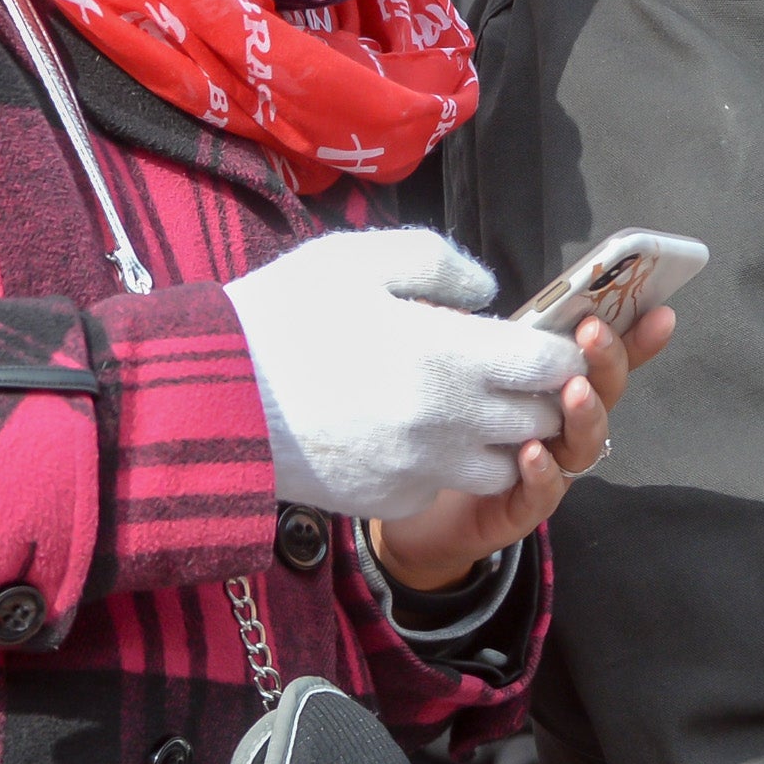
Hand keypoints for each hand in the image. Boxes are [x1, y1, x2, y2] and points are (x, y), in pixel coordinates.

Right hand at [223, 228, 584, 522]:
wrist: (206, 401)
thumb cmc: (279, 317)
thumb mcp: (355, 260)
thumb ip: (436, 262)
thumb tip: (488, 291)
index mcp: (445, 354)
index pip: (548, 364)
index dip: (557, 351)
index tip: (546, 342)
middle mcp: (444, 421)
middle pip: (538, 419)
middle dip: (537, 396)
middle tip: (509, 374)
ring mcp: (418, 471)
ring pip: (501, 466)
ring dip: (499, 440)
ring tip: (465, 410)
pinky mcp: (388, 503)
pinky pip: (442, 489)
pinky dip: (442, 469)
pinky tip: (410, 439)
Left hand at [372, 307, 677, 591]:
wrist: (424, 515)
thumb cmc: (456, 433)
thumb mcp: (471, 379)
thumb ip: (482, 345)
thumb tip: (464, 297)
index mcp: (558, 389)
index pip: (608, 360)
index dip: (638, 338)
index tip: (660, 312)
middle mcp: (566, 428)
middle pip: (605, 393)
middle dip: (607, 361)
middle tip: (593, 333)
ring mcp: (554, 469)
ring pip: (586, 443)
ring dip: (585, 413)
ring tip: (574, 390)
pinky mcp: (526, 507)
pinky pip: (545, 491)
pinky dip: (543, 471)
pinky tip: (530, 453)